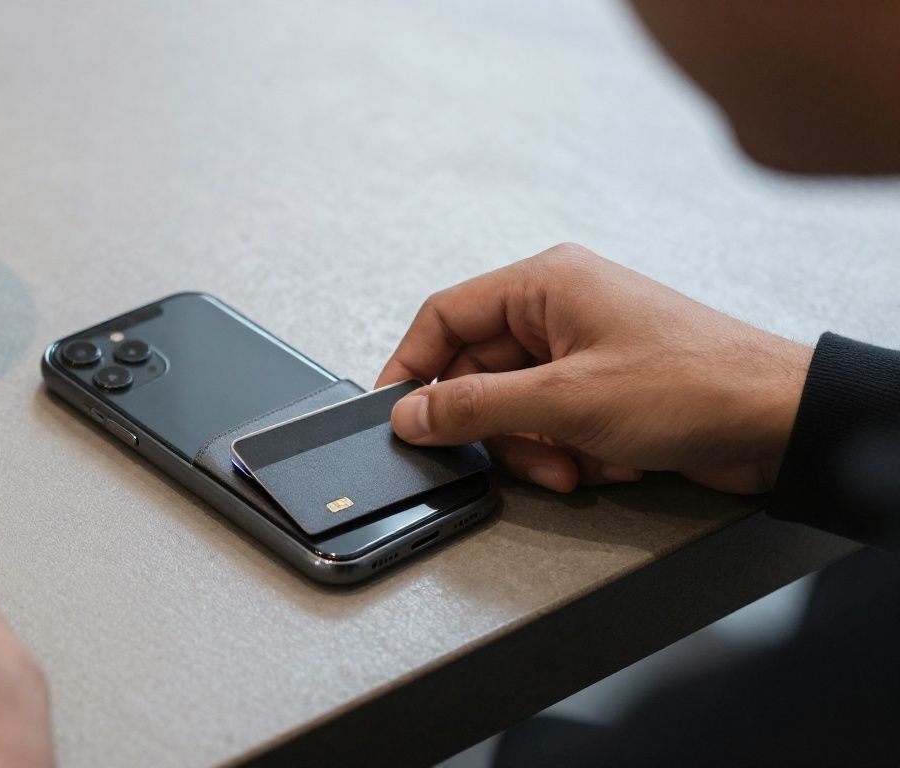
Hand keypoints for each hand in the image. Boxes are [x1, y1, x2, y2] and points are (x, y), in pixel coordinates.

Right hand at [377, 243, 811, 493]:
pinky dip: (566, 453)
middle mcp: (559, 311)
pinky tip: (601, 462)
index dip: (412, 367)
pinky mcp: (602, 392)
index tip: (396, 413)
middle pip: (477, 373)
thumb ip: (475, 407)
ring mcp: (581, 354)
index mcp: (544, 285)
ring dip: (534, 448)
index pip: (445, 316)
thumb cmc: (696, 384)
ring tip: (569, 463)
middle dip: (493, 426)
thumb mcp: (566, 401)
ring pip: (513, 409)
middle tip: (503, 456)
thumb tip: (412, 414)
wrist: (779, 423)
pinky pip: (551, 427)